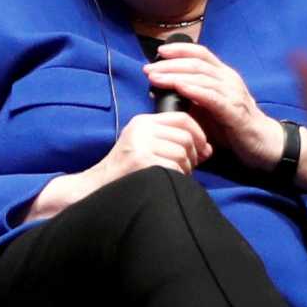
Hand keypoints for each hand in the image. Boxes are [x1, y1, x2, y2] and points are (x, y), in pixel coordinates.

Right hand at [28, 112, 212, 220]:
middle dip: (193, 155)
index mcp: (143, 121)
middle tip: (186, 168)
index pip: (182, 118)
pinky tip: (167, 182)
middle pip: (186, 137)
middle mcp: (142, 129)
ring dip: (185, 169)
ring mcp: (140, 144)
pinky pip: (174, 167)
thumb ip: (175, 142)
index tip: (203, 149)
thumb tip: (209, 148)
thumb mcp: (146, 147)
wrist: (96, 188)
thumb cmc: (127, 172)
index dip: (199, 133)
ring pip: (182, 153)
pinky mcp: (141, 161)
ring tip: (173, 176)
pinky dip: (177, 178)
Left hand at [144, 42, 281, 169]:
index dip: (180, 49)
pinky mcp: (234, 111)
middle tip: (148, 69)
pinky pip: (212, 97)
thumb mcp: (207, 109)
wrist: (262, 144)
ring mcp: (233, 93)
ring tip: (155, 78)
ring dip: (175, 75)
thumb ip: (188, 98)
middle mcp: (229, 79)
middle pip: (197, 63)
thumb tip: (158, 91)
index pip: (201, 54)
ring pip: (202, 77)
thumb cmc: (232, 127)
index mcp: (223, 75)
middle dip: (170, 64)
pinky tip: (178, 88)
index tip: (159, 51)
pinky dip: (194, 90)